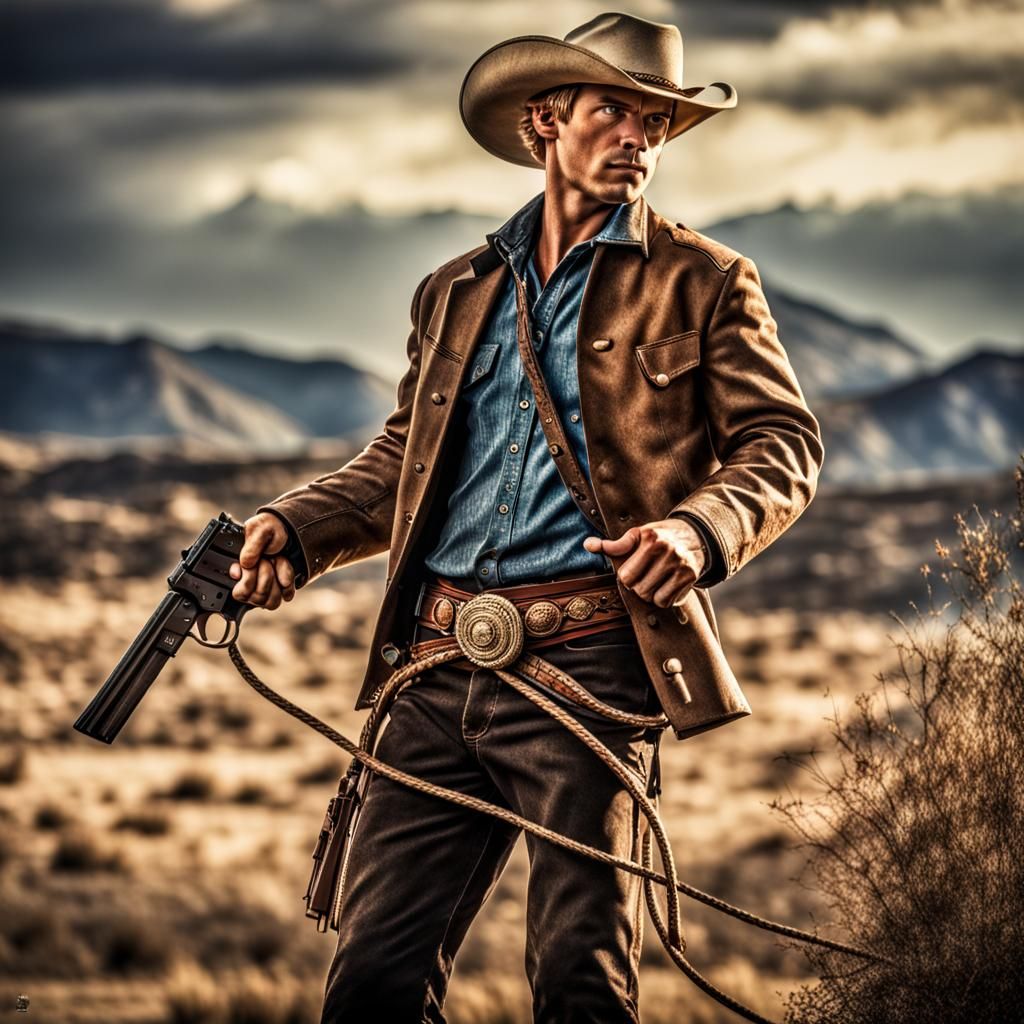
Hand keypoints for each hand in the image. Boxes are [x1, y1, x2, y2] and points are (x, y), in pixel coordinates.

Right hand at [229, 512, 295, 609]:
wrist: (287, 529)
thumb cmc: (269, 528)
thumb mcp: (258, 529)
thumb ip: (251, 546)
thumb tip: (245, 564)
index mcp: (239, 571)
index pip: (240, 593)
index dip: (249, 580)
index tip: (254, 564)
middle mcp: (251, 583)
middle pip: (258, 598)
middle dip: (266, 575)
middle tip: (267, 559)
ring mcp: (266, 588)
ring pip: (271, 602)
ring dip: (276, 580)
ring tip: (275, 562)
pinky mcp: (281, 589)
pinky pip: (286, 595)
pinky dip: (288, 580)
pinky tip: (283, 566)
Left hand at [583, 518, 707, 607]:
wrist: (694, 535)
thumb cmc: (658, 537)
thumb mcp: (637, 535)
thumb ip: (614, 545)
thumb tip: (588, 545)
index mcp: (649, 539)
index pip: (626, 576)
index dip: (627, 577)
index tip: (634, 570)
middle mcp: (667, 550)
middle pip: (639, 589)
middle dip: (638, 587)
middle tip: (645, 577)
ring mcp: (680, 564)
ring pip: (653, 598)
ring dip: (650, 594)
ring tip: (655, 582)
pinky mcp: (690, 577)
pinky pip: (667, 602)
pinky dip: (663, 599)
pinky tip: (666, 587)